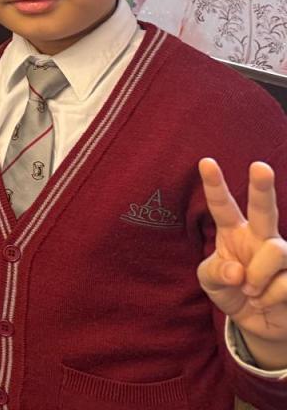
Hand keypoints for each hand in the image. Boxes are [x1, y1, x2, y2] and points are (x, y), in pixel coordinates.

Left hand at [198, 158, 286, 369]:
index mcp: (233, 232)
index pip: (222, 206)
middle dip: (262, 188)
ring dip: (258, 275)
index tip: (205, 161)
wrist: (256, 322)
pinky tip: (264, 302)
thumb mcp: (210, 282)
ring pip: (276, 250)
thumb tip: (237, 271)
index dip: (214, 185)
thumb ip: (215, 273)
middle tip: (260, 166)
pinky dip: (267, 297)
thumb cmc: (232, 293)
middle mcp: (259, 237)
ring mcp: (282, 255)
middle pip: (263, 209)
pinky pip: (285, 282)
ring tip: (250, 291)